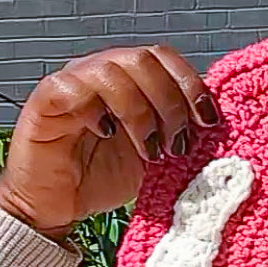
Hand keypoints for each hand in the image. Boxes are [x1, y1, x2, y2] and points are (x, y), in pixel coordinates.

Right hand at [0, 44, 220, 240]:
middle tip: (177, 144)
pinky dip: (95, 108)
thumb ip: (182, 133)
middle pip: (144, 59)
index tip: (208, 122)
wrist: (57, 208)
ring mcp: (73, 83)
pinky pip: (70, 87)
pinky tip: (107, 133)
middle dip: (171, 102)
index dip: (191, 84)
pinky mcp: (44, 101)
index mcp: (132, 81)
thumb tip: (223, 126)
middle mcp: (102, 74)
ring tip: (149, 150)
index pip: (165, 58)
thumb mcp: (157, 156)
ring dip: (140, 111)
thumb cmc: (104, 179)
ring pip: (112, 69)